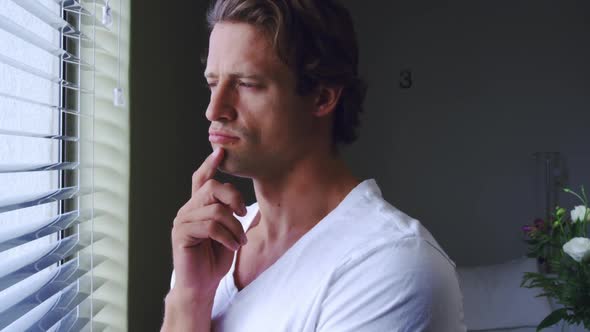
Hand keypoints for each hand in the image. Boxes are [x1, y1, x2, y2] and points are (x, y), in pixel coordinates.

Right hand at [170, 148, 247, 297]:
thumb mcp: (230, 232)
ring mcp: (182, 221)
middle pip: (213, 188)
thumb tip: (254, 205)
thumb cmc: (216, 258)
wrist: (202, 285)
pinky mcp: (181, 234)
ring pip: (215, 210)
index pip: (201, 179)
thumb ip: (235, 215)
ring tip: (240, 241)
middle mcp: (188, 209)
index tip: (220, 151)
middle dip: (234, 198)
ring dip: (234, 227)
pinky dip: (227, 237)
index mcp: (198, 206)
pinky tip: (232, 247)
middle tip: (243, 213)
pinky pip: (210, 226)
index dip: (210, 164)